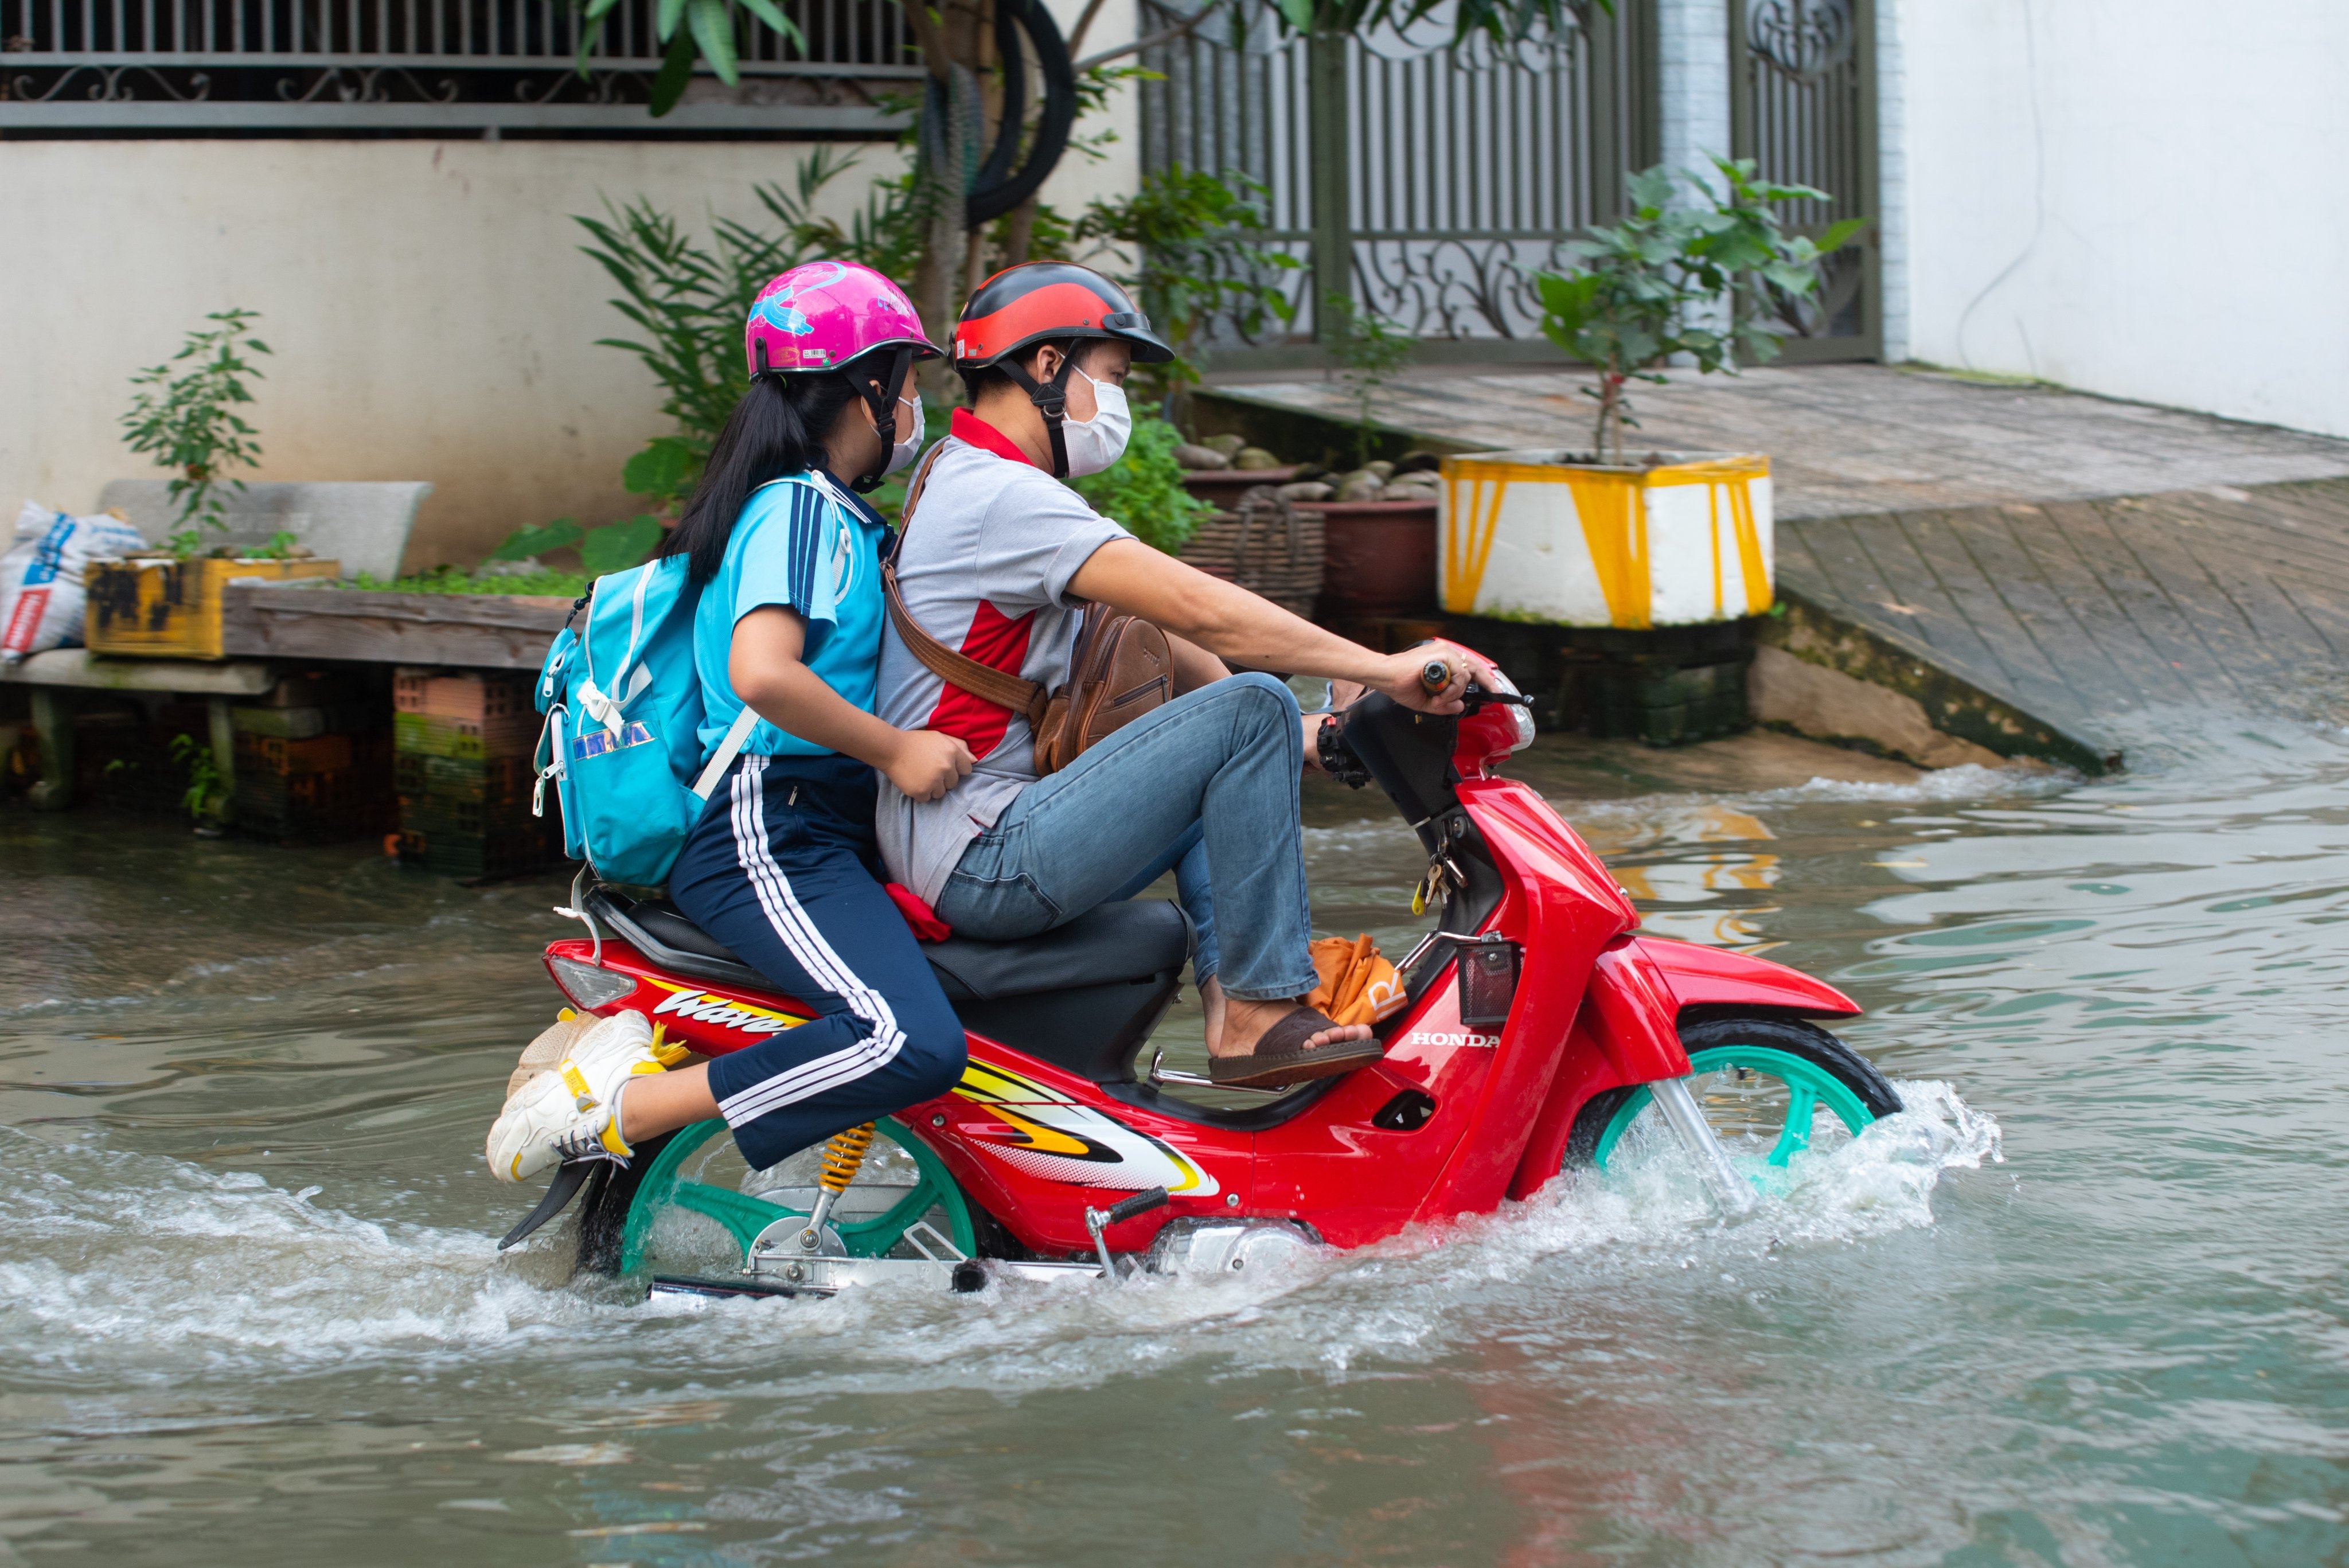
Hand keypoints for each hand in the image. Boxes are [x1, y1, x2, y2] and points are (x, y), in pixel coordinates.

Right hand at [883, 729, 973, 801]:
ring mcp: (933, 780)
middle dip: (944, 779)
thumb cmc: (916, 741)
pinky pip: (927, 799)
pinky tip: (915, 781)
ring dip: (933, 787)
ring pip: (941, 793)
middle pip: (953, 783)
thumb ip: (959, 746)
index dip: (956, 768)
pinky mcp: (921, 791)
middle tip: (929, 769)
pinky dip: (921, 793)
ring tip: (921, 775)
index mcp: (952, 752)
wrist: (891, 748)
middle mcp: (945, 767)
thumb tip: (975, 760)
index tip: (944, 766)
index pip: (966, 770)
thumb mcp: (940, 737)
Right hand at [1362, 642, 1500, 713]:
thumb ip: (1445, 704)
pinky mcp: (1441, 654)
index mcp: (1443, 660)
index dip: (1484, 678)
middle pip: (1475, 665)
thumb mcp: (1428, 700)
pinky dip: (1451, 689)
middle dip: (1488, 681)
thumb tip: (1460, 706)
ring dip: (1455, 692)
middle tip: (1495, 693)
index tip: (1494, 689)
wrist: (1386, 677)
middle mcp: (1446, 652)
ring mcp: (1444, 651)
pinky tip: (1439, 695)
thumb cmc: (1401, 684)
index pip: (1469, 666)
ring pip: (1466, 674)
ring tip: (1439, 699)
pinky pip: (1458, 675)